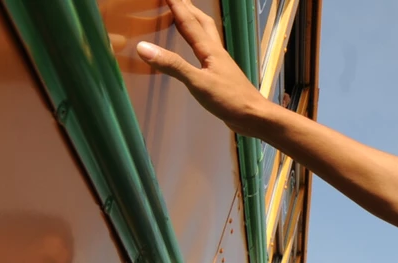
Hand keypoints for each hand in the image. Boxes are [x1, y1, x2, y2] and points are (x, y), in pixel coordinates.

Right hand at [134, 0, 284, 138]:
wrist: (255, 116)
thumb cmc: (229, 99)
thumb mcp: (197, 82)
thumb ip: (173, 65)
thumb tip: (143, 47)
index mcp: (209, 49)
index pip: (188, 21)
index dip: (176, 4)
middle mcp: (215, 51)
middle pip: (201, 22)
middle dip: (187, 7)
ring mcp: (219, 62)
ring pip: (205, 34)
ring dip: (194, 21)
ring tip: (182, 14)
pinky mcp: (220, 74)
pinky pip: (205, 49)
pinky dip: (196, 41)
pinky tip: (193, 49)